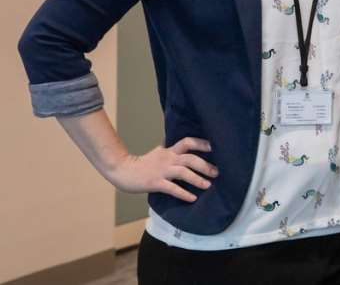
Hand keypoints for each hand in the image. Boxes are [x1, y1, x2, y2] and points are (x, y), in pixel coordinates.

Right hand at [102, 137, 217, 202]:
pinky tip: (192, 198)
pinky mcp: (155, 183)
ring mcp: (161, 171)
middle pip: (190, 158)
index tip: (215, 147)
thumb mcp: (159, 152)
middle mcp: (168, 159)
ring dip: (197, 179)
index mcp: (169, 151)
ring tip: (208, 185)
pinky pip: (172, 188)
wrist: (122, 170)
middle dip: (205, 165)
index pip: (188, 142)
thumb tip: (185, 145)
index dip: (201, 143)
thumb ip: (172, 149)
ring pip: (183, 172)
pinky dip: (183, 193)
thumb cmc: (143, 163)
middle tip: (217, 172)